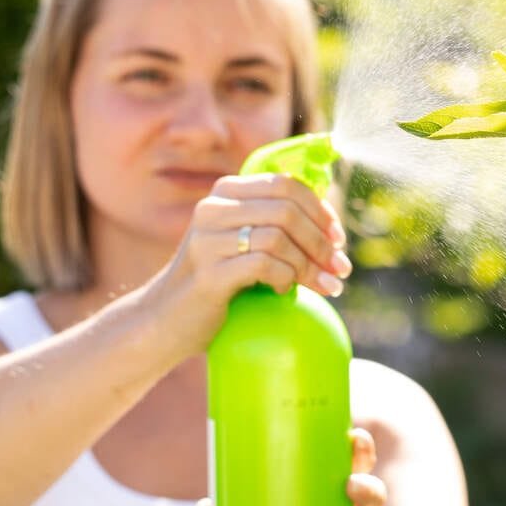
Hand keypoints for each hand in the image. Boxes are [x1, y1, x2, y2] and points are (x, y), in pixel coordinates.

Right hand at [141, 173, 350, 358]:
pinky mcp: (208, 272)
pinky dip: (285, 278)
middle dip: (321, 241)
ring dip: (309, 265)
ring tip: (324, 286)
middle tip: (340, 268)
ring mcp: (207, 239)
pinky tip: (283, 292)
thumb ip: (275, 225)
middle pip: (287, 210)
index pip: (286, 184)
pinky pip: (264, 265)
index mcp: (226, 192)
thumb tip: (333, 228)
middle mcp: (213, 208)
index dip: (320, 210)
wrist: (166, 321)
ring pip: (279, 237)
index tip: (338, 238)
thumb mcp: (243, 242)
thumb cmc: (217, 281)